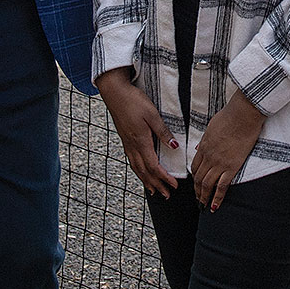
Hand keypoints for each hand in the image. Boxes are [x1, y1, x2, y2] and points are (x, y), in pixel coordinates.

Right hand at [95, 69, 178, 196]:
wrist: (115, 93)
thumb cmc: (134, 101)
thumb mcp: (152, 114)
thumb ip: (163, 131)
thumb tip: (175, 147)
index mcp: (141, 141)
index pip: (154, 166)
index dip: (164, 178)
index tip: (174, 185)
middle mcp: (133, 146)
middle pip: (145, 172)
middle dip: (157, 185)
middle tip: (166, 195)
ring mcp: (127, 144)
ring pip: (137, 169)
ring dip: (147, 181)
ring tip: (154, 191)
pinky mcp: (125, 140)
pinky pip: (132, 162)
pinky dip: (139, 172)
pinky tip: (141, 172)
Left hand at [189, 90, 265, 211]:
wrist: (243, 115)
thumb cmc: (230, 116)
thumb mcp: (211, 127)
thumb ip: (205, 139)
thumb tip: (199, 147)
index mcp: (203, 146)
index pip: (195, 167)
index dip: (194, 177)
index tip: (196, 183)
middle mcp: (209, 157)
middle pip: (198, 178)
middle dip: (197, 190)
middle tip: (198, 199)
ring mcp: (219, 163)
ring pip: (207, 185)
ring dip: (204, 197)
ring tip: (204, 205)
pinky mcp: (232, 167)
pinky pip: (222, 186)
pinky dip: (217, 198)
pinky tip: (215, 206)